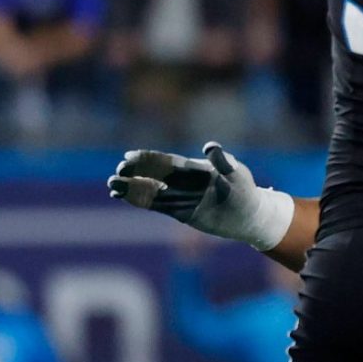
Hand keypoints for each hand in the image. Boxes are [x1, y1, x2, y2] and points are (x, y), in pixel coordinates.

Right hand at [108, 142, 295, 249]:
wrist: (250, 215)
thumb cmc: (246, 191)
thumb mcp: (236, 174)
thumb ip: (222, 162)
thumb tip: (210, 146)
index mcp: (195, 169)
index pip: (166, 162)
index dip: (148, 159)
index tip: (129, 157)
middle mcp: (183, 181)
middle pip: (154, 174)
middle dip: (135, 173)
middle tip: (117, 173)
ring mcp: (180, 196)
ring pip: (150, 190)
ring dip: (131, 187)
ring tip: (111, 186)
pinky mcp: (179, 211)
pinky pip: (155, 205)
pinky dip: (139, 200)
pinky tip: (122, 196)